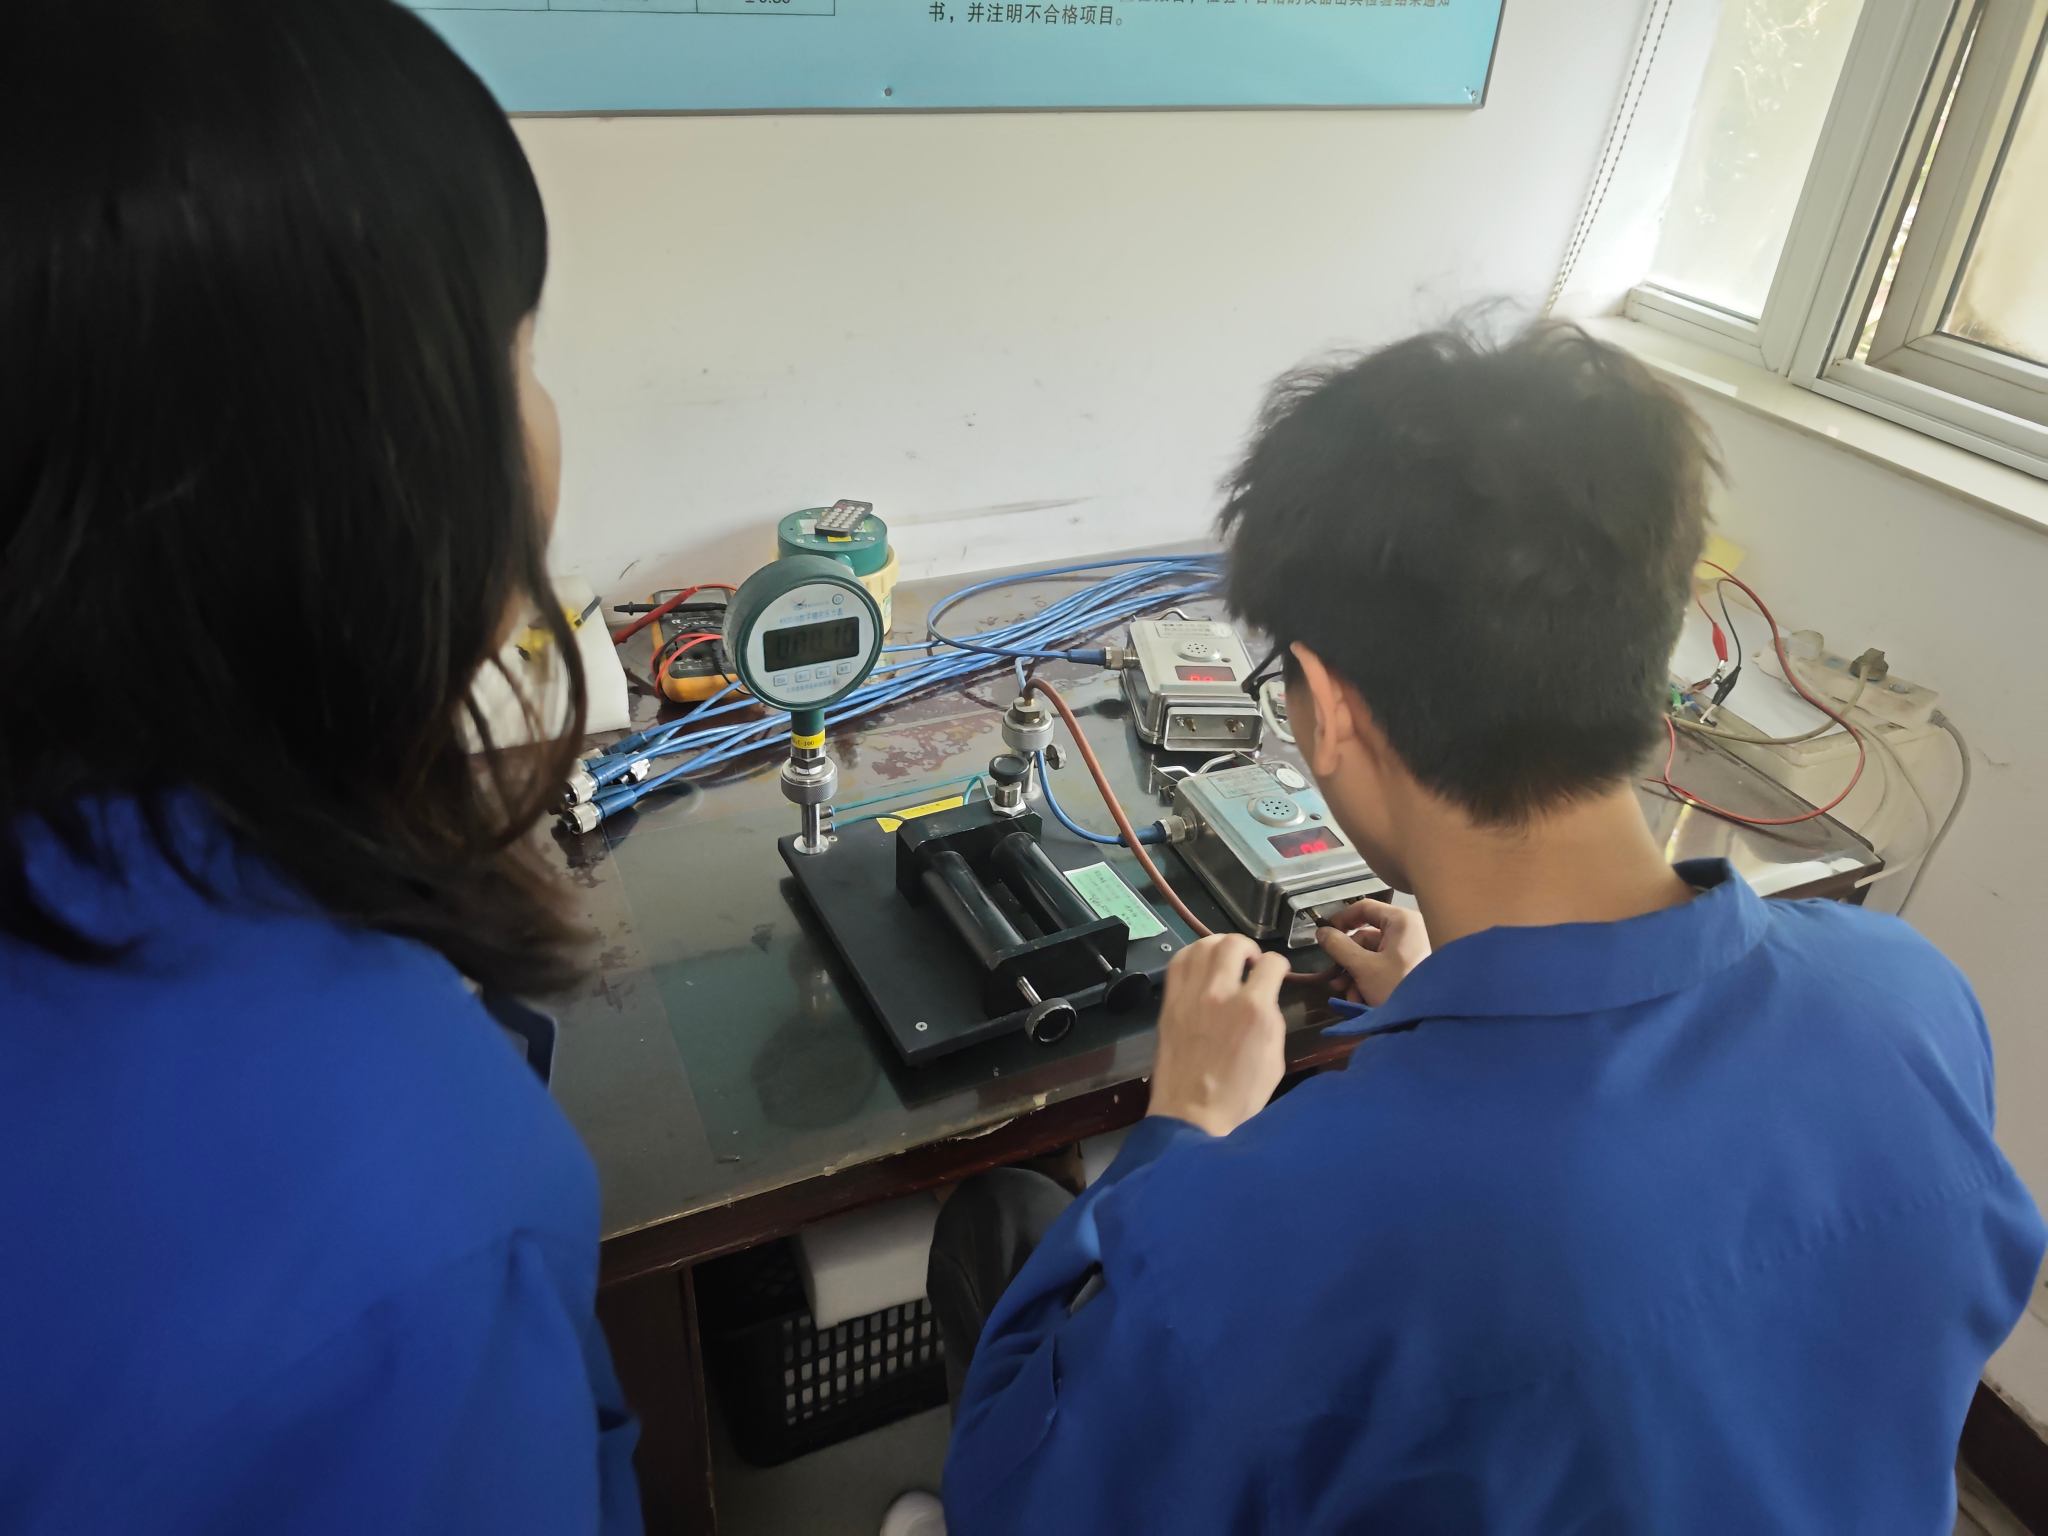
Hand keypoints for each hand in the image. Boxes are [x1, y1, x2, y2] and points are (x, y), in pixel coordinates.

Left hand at [1148, 934, 1289, 1138]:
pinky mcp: (1170, 1003)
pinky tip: (1201, 965)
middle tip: (1250, 962)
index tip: (1276, 973)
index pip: (1272, 963)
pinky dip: (1192, 955)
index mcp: (1253, 1009)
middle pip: (1234, 943)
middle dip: (1248, 947)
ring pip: (1204, 945)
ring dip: (1219, 946)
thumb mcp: (1275, 1059)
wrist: (1193, 1115)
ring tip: (1225, 960)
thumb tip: (1265, 997)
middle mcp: (1221, 993)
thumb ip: (1271, 1018)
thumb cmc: (1240, 1096)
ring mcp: (1191, 996)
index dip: (1279, 965)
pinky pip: (1178, 962)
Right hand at [1316, 897, 1430, 1007]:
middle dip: (1348, 963)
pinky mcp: (1415, 968)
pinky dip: (1371, 982)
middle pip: (1366, 938)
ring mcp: (1414, 950)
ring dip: (1356, 977)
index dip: (1341, 920)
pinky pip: (1386, 968)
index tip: (1325, 936)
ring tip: (1351, 997)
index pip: (1364, 908)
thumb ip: (1339, 947)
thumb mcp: (1364, 968)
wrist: (1433, 1020)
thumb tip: (1322, 932)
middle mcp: (1410, 931)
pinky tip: (1363, 1001)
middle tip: (1337, 982)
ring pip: (1374, 957)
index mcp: (1401, 921)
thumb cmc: (1400, 986)